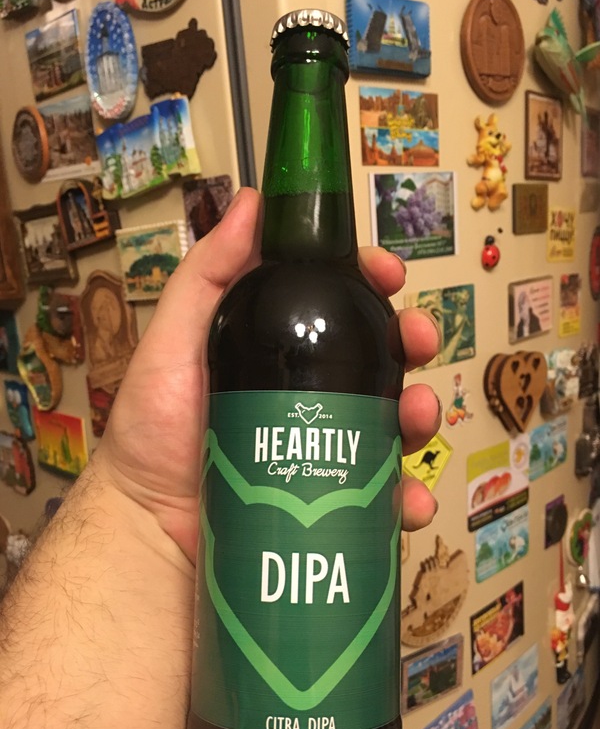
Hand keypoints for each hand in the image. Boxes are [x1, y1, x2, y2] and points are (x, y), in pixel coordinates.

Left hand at [96, 187, 440, 561]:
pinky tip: (409, 502)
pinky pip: (384, 494)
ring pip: (394, 420)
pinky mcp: (334, 499)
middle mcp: (310, 391)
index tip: (386, 272)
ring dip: (420, 413)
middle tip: (416, 343)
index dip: (370, 280)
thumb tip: (250, 202)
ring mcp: (327, 446)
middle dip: (410, 341)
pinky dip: (408, 497)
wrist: (150, 526)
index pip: (336, 301)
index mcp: (278, 347)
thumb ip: (205, 276)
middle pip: (379, 356)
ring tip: (415, 419)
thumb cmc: (154, 432)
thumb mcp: (173, 342)